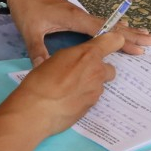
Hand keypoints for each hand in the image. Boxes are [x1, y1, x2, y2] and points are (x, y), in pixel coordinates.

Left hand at [5, 0, 150, 65]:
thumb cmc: (27, 9)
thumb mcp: (30, 31)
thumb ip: (38, 51)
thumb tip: (44, 69)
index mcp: (74, 18)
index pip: (103, 31)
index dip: (121, 40)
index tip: (138, 48)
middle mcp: (81, 14)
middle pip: (112, 26)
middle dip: (132, 34)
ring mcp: (79, 13)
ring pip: (108, 24)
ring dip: (126, 30)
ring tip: (144, 34)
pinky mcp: (75, 14)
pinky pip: (100, 23)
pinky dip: (114, 27)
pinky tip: (121, 28)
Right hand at [7, 32, 122, 135]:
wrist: (37, 109)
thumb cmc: (41, 79)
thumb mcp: (57, 58)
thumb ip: (75, 57)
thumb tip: (79, 61)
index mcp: (88, 54)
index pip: (113, 41)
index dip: (113, 41)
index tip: (112, 43)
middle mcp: (97, 72)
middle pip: (110, 68)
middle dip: (99, 70)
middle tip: (81, 73)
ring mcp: (96, 91)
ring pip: (99, 85)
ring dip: (90, 85)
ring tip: (70, 89)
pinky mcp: (92, 107)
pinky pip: (92, 98)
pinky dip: (83, 98)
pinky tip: (68, 100)